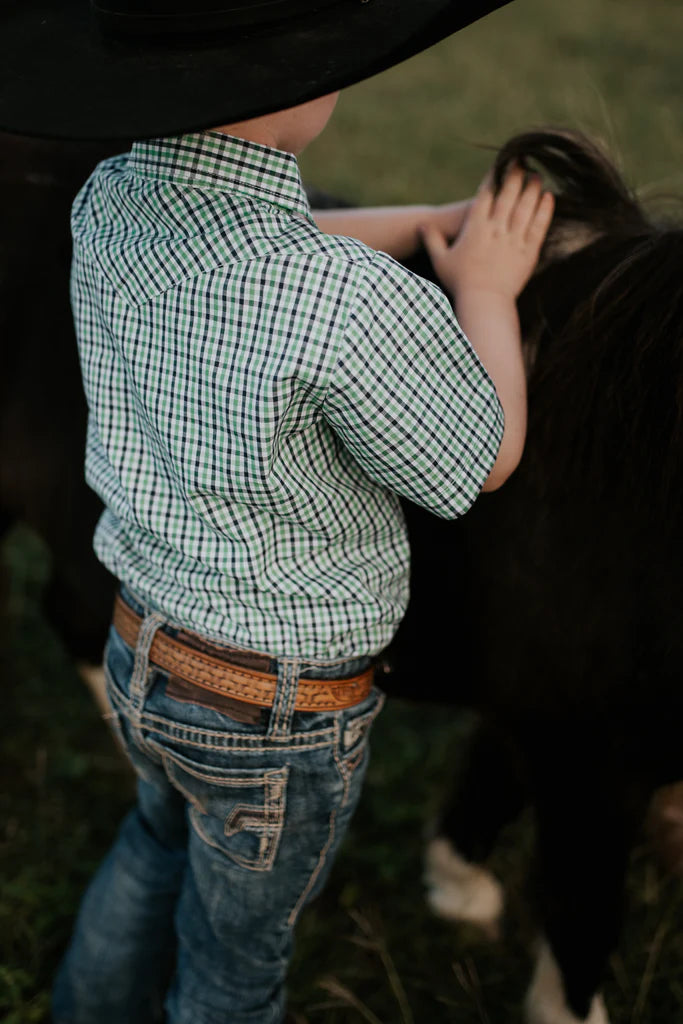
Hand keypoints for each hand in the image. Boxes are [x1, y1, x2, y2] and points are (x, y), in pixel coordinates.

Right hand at [420, 167, 553, 300]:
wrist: (483, 302)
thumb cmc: (460, 283)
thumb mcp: (441, 261)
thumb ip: (432, 240)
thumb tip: (422, 225)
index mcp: (475, 228)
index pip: (486, 195)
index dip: (494, 178)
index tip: (500, 165)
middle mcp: (496, 229)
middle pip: (508, 195)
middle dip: (515, 176)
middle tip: (523, 161)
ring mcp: (513, 239)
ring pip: (525, 207)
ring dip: (532, 189)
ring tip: (537, 176)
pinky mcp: (528, 252)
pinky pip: (538, 226)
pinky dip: (544, 210)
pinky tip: (549, 198)